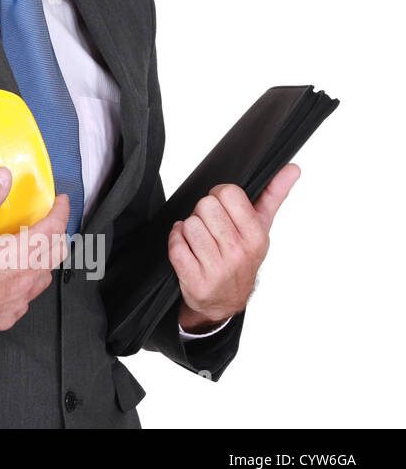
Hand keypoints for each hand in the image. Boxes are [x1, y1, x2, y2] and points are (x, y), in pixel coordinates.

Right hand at [0, 167, 70, 338]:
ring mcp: (20, 299)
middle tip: (52, 223)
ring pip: (45, 277)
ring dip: (44, 261)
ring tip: (34, 250)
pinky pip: (27, 298)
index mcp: (21, 254)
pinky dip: (27, 284)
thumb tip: (3, 178)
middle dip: (58, 234)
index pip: (54, 228)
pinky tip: (14, 279)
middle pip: (57, 253)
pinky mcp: (9, 315)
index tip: (61, 203)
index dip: (61, 212)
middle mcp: (26, 279)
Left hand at [171, 163, 300, 330]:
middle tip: (210, 227)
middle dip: (203, 213)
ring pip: (189, 224)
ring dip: (189, 230)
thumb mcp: (261, 228)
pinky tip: (188, 249)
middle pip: (205, 205)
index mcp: (256, 236)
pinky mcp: (196, 279)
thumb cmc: (243, 257)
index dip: (218, 196)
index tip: (221, 207)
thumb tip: (293, 168)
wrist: (226, 300)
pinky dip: (176, 242)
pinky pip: (175, 244)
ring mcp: (217, 268)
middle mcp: (239, 252)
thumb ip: (274, 195)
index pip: (227, 192)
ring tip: (200, 241)